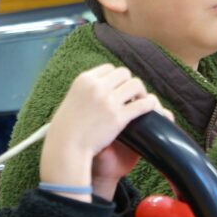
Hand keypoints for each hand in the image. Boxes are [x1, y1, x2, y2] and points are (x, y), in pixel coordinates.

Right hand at [39, 64, 158, 201]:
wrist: (65, 148)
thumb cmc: (65, 129)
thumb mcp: (71, 101)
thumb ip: (85, 92)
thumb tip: (101, 87)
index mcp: (84, 80)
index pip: (109, 68)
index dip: (116, 78)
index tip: (118, 88)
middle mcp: (97, 87)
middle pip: (124, 74)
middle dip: (129, 83)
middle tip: (132, 96)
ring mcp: (108, 101)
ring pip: (136, 85)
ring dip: (141, 92)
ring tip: (140, 101)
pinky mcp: (118, 117)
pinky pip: (142, 104)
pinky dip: (150, 104)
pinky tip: (151, 108)